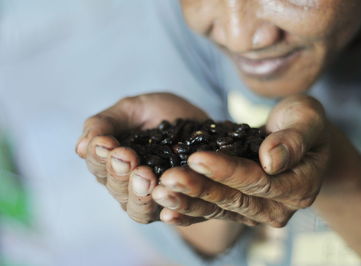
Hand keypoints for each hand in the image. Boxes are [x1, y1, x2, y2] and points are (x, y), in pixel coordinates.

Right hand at [75, 92, 209, 222]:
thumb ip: (106, 122)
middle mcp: (127, 185)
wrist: (205, 127)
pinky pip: (169, 215)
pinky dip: (167, 209)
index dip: (98, 156)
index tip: (107, 143)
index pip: (96, 164)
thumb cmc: (165, 114)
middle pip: (114, 187)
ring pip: (136, 208)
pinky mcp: (177, 208)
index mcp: (113, 161)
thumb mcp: (135, 108)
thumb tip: (80, 147)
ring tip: (145, 175)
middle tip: (127, 156)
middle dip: (118, 172)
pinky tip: (166, 199)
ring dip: (138, 194)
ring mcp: (152, 200)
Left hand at [152, 95, 329, 226]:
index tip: (197, 157)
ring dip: (188, 202)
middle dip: (199, 188)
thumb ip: (294, 139)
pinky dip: (189, 213)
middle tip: (167, 178)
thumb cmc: (303, 123)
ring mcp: (256, 211)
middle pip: (234, 199)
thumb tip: (272, 161)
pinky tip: (165, 213)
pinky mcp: (238, 209)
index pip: (259, 181)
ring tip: (159, 193)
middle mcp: (277, 207)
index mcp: (299, 187)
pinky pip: (212, 212)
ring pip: (218, 209)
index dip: (228, 171)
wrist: (297, 136)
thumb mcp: (307, 120)